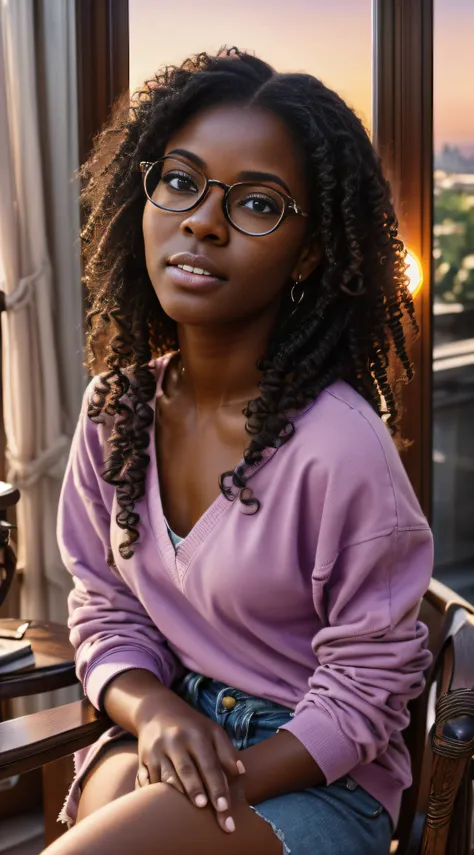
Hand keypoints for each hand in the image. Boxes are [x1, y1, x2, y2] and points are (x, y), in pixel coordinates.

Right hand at [134, 687, 245, 833]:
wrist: (157, 711)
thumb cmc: (192, 726)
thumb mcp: (212, 731)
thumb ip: (227, 751)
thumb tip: (241, 773)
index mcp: (196, 735)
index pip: (209, 764)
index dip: (216, 786)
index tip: (224, 807)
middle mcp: (175, 742)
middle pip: (186, 770)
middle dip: (195, 790)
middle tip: (204, 808)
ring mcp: (156, 751)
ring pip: (165, 777)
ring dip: (174, 795)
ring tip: (182, 814)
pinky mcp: (143, 760)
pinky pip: (146, 781)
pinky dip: (152, 794)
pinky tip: (158, 807)